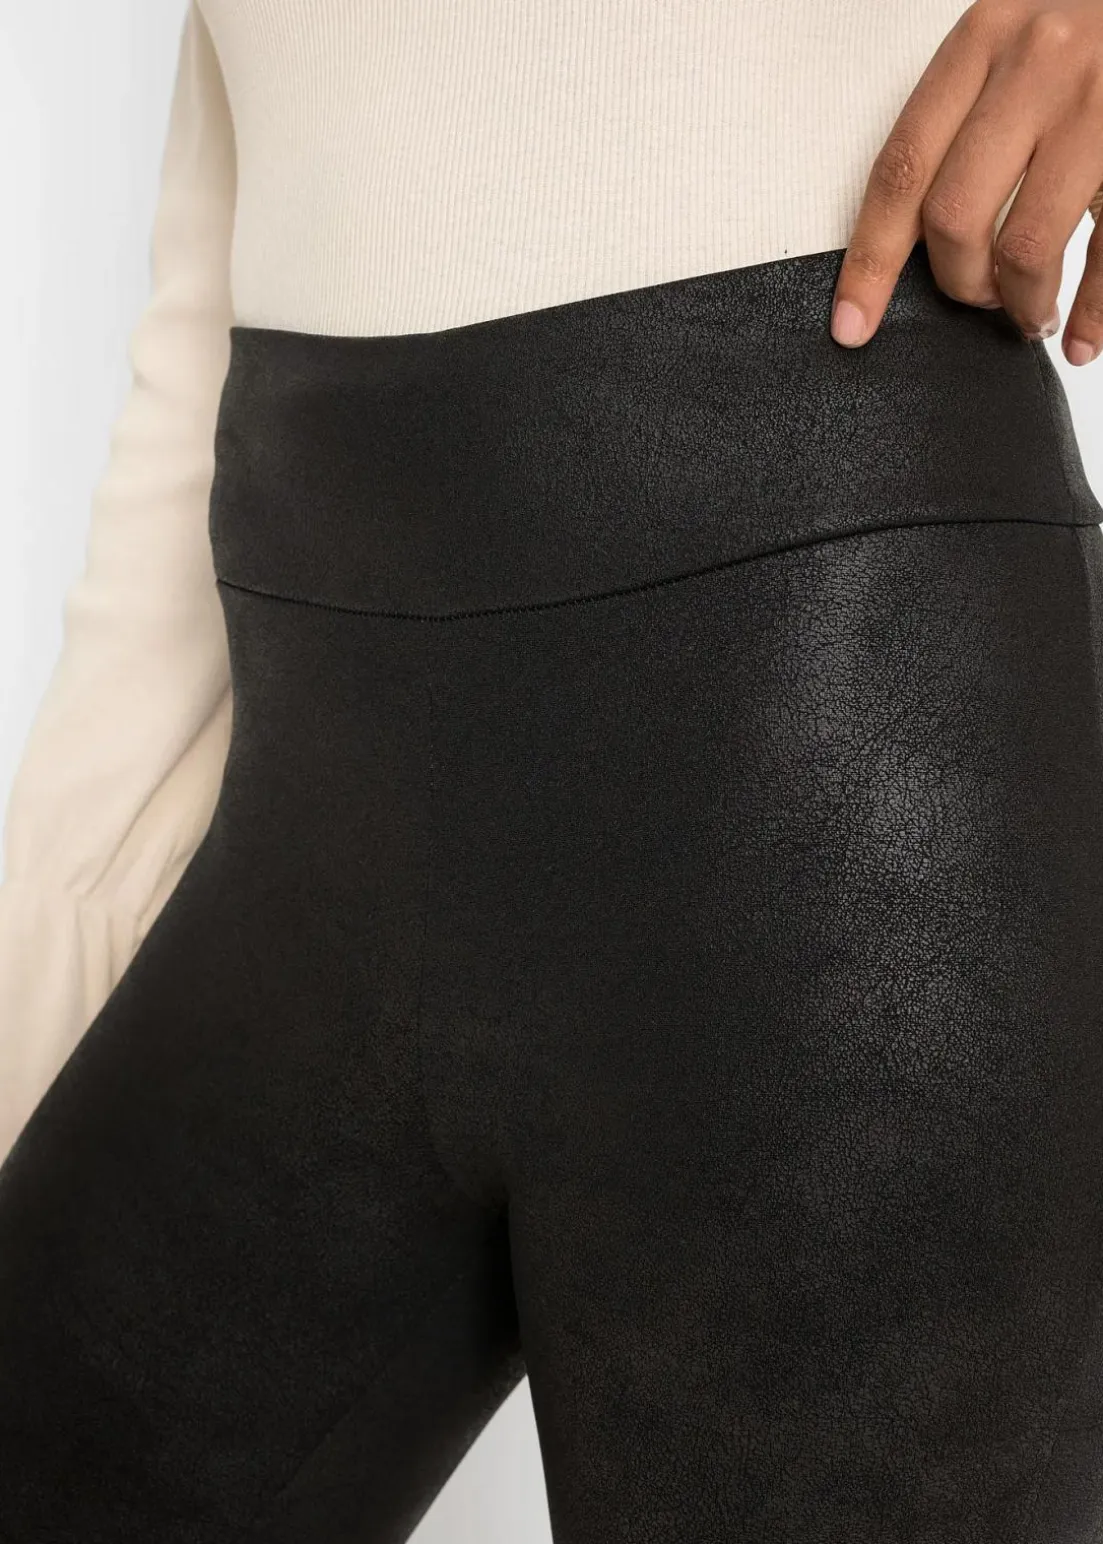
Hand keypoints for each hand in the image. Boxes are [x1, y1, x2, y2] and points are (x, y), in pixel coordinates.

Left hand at [830, 0, 1102, 364]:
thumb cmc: (1088, 21)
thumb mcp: (1013, 42)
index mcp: (982, 41)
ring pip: (1025, 245)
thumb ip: (968, 114)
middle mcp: (1037, 66)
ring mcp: (1098, 103)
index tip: (851, 324)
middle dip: (959, 282)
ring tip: (1029, 314)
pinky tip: (1083, 339)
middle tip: (978, 297)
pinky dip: (1094, 312)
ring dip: (1021, 302)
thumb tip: (921, 231)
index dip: (870, 261)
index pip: (901, 170)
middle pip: (954, 217)